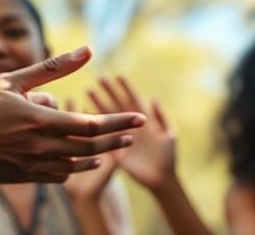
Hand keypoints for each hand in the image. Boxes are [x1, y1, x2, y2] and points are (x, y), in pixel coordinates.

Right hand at [0, 46, 144, 184]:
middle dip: (117, 137)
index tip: (139, 117)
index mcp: (39, 121)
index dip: (118, 122)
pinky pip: (56, 175)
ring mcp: (29, 166)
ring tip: (116, 145)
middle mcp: (38, 148)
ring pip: (75, 163)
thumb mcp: (13, 80)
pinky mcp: (20, 177)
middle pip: (89, 146)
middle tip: (136, 130)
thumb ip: (52, 67)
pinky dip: (74, 167)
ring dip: (98, 154)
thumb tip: (87, 51)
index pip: (90, 125)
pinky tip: (82, 160)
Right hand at [89, 76, 175, 191]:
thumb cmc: (169, 157)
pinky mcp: (115, 150)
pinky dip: (94, 126)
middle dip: (109, 91)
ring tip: (88, 91)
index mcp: (145, 120)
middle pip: (118, 105)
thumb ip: (162, 118)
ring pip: (108, 117)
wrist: (162, 180)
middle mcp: (131, 126)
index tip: (117, 75)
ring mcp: (122, 137)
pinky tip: (85, 116)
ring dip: (99, 104)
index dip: (125, 87)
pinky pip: (102, 136)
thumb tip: (153, 98)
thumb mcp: (169, 135)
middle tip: (99, 79)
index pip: (133, 99)